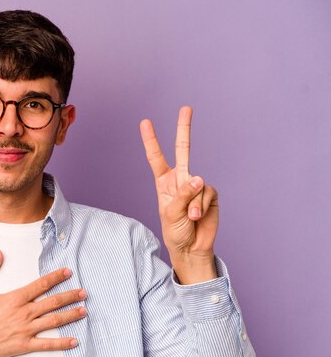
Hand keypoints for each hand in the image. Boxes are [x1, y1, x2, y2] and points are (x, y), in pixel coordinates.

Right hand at [0, 250, 86, 356]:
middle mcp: (23, 313)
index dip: (56, 277)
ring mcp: (25, 330)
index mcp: (14, 298)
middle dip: (70, 296)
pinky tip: (74, 341)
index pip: (40, 285)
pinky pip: (46, 345)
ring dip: (70, 315)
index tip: (68, 272)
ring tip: (83, 311)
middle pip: (52, 302)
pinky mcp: (24, 345)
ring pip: (53, 321)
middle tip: (84, 292)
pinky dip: (61, 343)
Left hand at [139, 106, 218, 283]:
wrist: (192, 248)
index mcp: (165, 182)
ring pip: (197, 184)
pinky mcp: (211, 194)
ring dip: (192, 204)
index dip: (151, 141)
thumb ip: (183, 194)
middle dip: (184, 129)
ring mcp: (197, 185)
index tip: (145, 122)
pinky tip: (198, 217)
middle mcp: (181, 180)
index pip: (156, 158)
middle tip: (186, 108)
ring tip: (190, 217)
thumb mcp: (170, 213)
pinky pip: (207, 193)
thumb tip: (199, 177)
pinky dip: (202, 206)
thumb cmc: (175, 231)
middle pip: (184, 150)